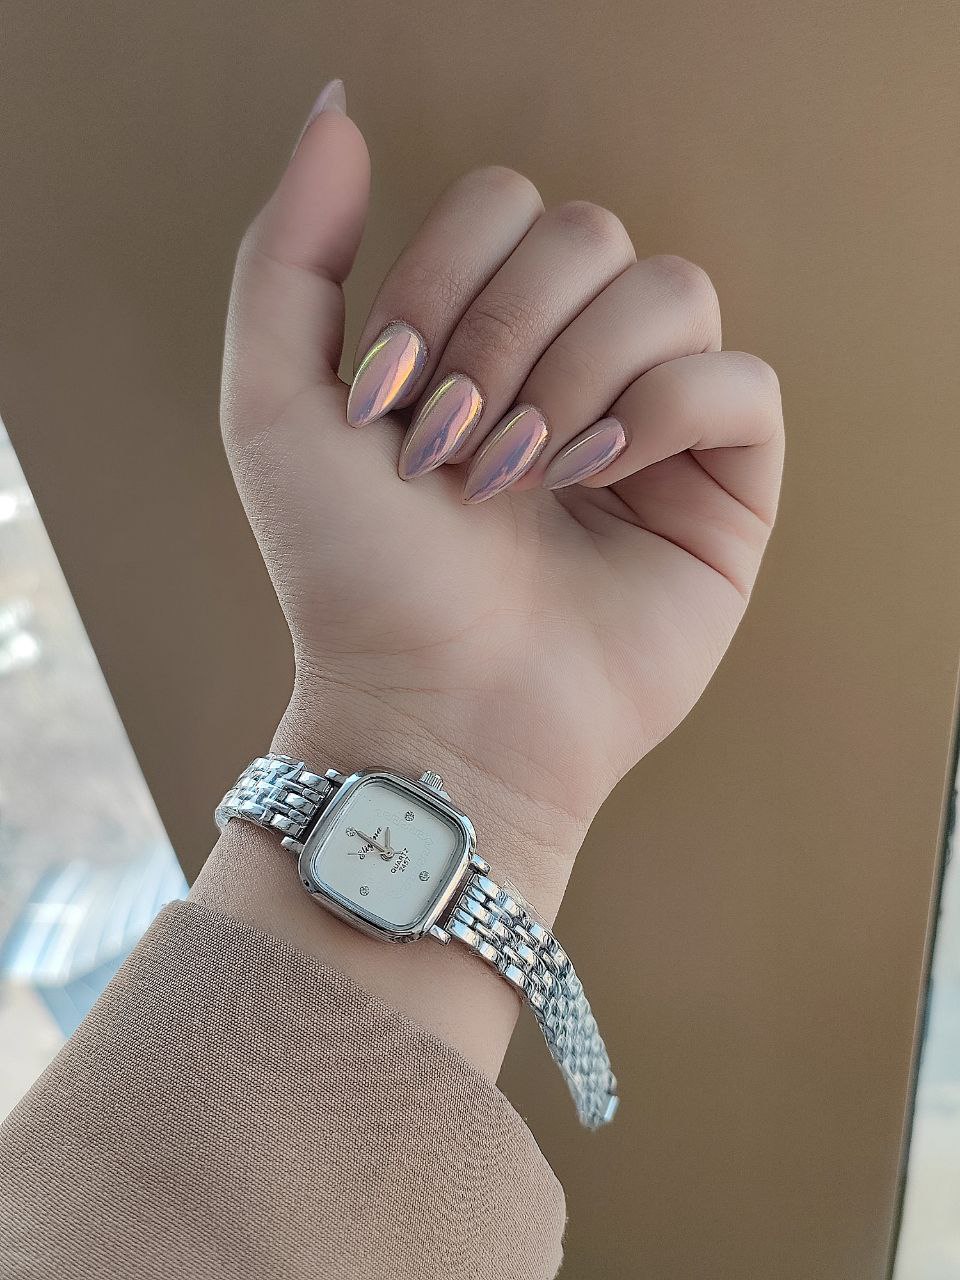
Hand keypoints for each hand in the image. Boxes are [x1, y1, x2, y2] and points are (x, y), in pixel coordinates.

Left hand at [219, 83, 782, 924]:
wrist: (431, 707)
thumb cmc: (355, 576)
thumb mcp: (274, 406)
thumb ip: (288, 254)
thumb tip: (337, 112)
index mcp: (483, 333)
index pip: (505, 205)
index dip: (443, 283)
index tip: (394, 406)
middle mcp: (575, 360)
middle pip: (588, 231)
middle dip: (504, 338)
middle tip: (459, 455)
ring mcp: (655, 420)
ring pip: (669, 289)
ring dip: (578, 376)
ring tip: (527, 478)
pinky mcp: (724, 483)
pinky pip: (738, 379)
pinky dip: (662, 416)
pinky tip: (600, 482)